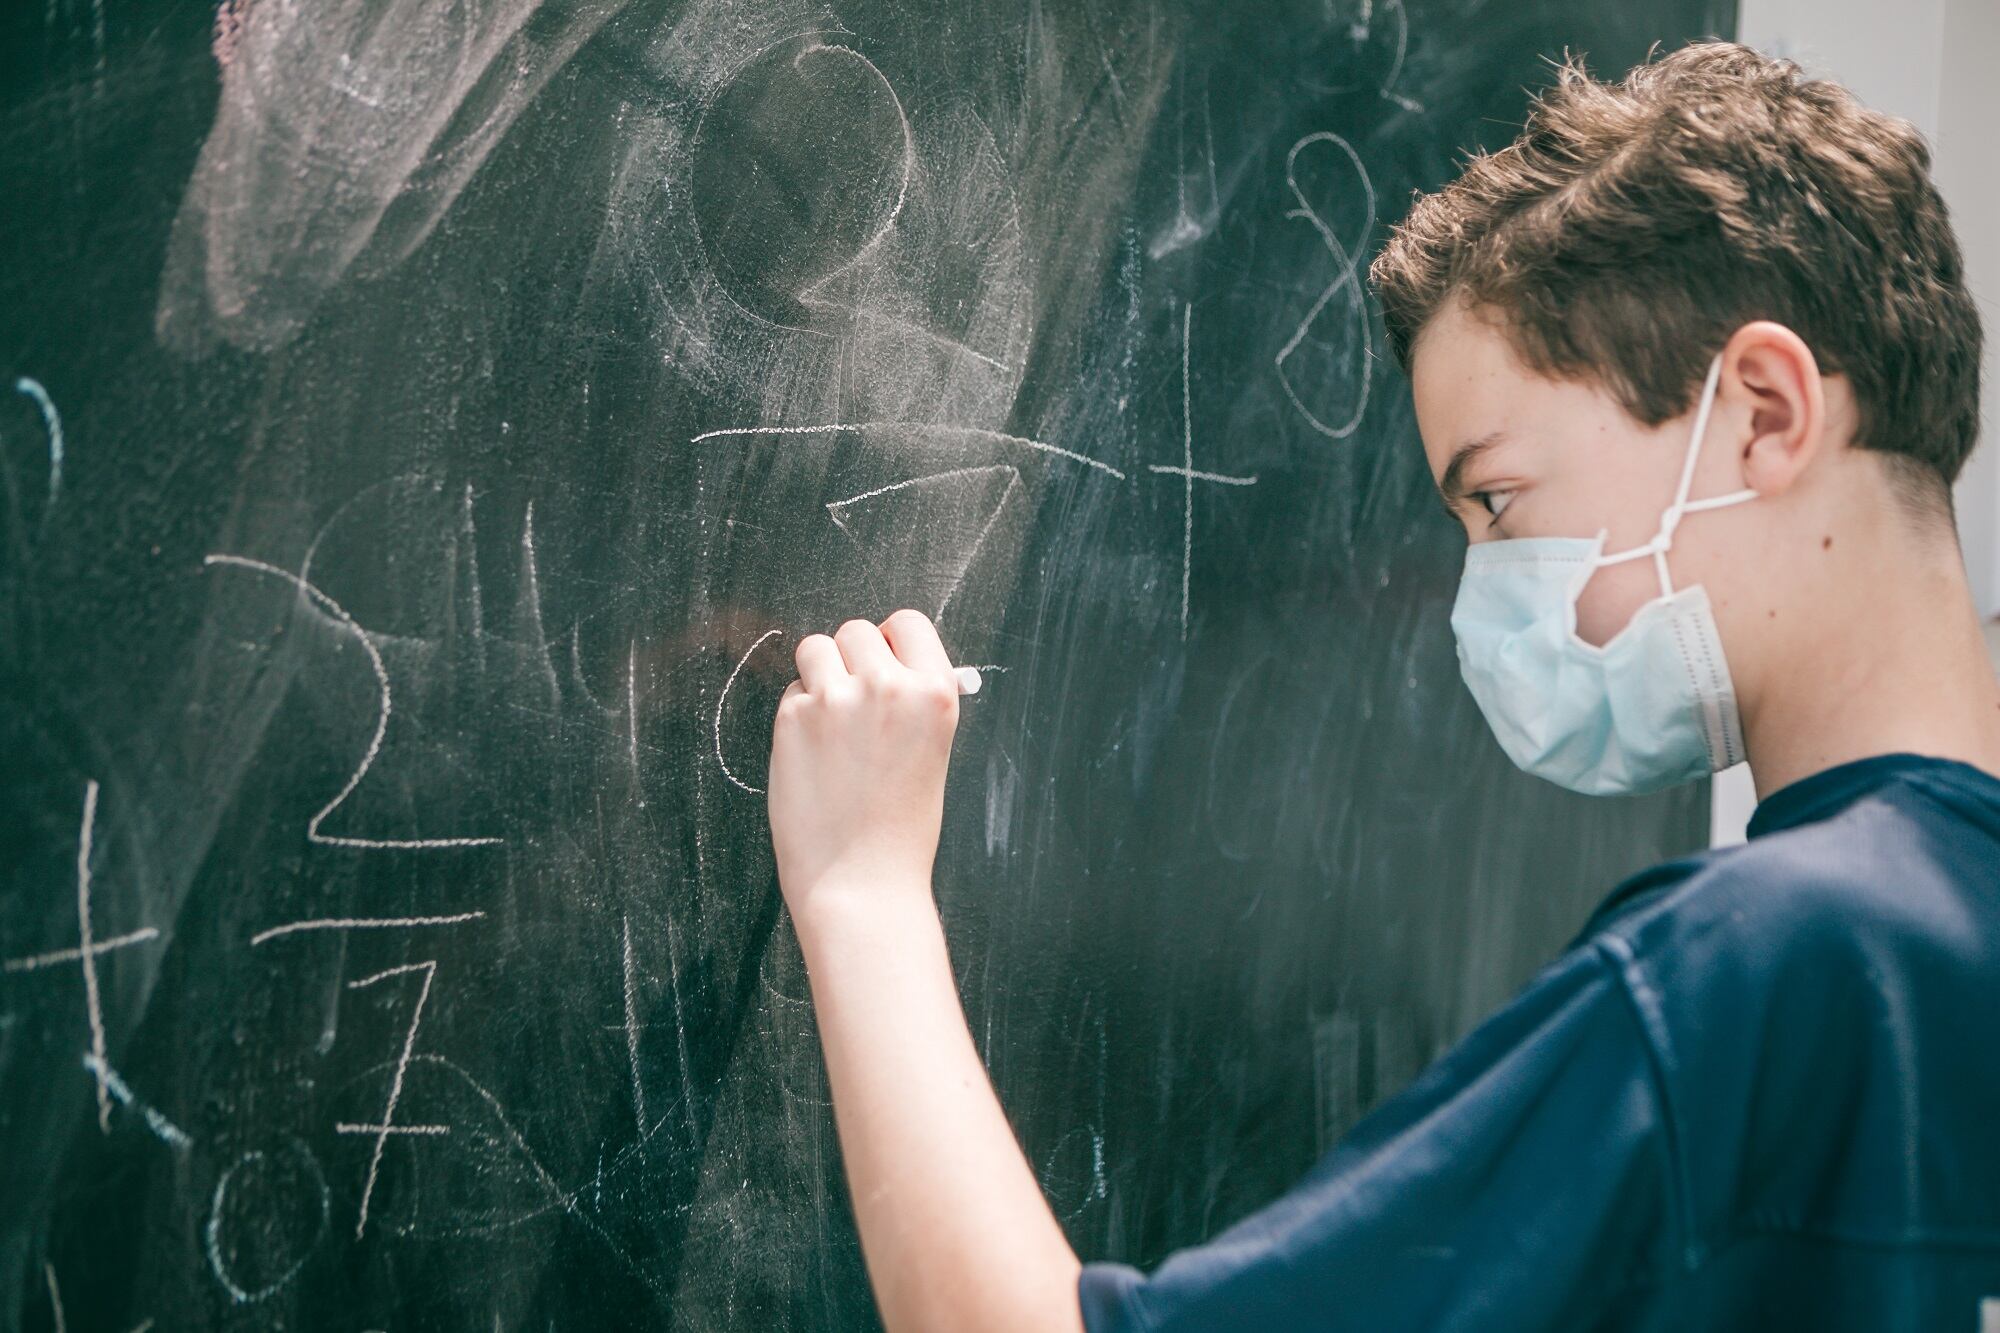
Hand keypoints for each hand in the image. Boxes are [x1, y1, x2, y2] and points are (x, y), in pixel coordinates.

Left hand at [767, 609, 960, 932]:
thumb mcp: (931, 751)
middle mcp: (888, 686)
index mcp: (935, 692)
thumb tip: (892, 661)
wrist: (861, 881)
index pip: (908, 623)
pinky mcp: (793, 717)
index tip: (882, 662)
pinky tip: (813, 756)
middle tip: (852, 704)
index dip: (891, 641)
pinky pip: (792, 691)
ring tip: (829, 724)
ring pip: (815, 648)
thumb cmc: (900, 827)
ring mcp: (837, 698)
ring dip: (818, 675)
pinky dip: (798, 714)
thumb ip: (913, 700)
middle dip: (850, 659)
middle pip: (856, 630)